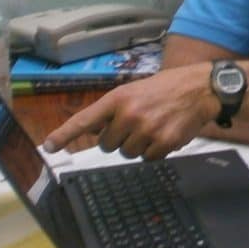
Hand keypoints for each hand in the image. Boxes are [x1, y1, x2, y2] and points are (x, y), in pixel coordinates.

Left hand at [43, 65, 215, 158]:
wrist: (200, 88)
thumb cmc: (165, 88)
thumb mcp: (134, 91)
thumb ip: (112, 111)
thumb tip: (90, 131)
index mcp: (118, 98)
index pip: (85, 119)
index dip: (64, 134)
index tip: (48, 146)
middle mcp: (129, 114)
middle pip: (107, 145)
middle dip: (119, 139)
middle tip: (136, 124)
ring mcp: (147, 129)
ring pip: (127, 154)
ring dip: (138, 146)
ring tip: (154, 127)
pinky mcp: (164, 142)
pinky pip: (148, 159)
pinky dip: (155, 151)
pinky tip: (165, 133)